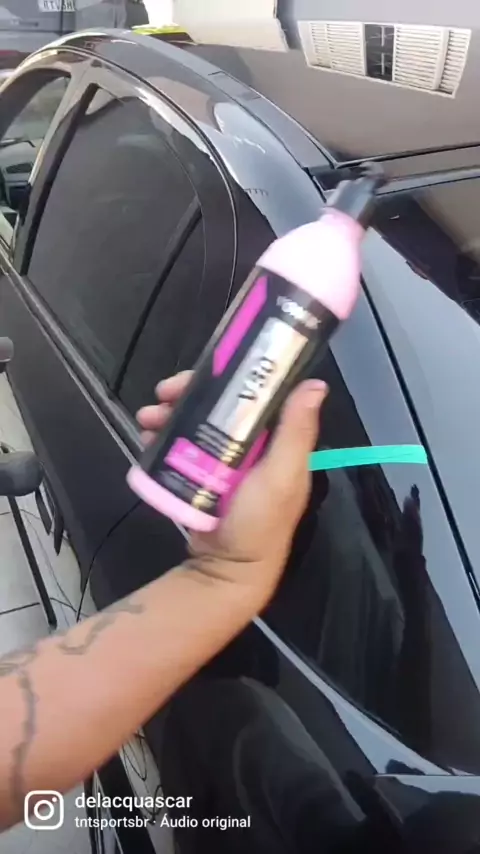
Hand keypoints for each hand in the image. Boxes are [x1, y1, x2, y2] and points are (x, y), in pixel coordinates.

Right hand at [137, 372, 327, 610]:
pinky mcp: (201, 476)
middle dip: (188, 394)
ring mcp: (223, 461)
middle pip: (218, 404)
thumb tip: (315, 384)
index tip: (202, 370)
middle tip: (161, 395)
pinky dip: (163, 437)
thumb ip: (295, 433)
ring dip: (169, 413)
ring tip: (146, 419)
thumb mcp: (281, 476)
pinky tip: (147, 439)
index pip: (253, 393)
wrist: (228, 572)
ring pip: (194, 422)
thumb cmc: (260, 522)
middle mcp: (251, 445)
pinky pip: (181, 447)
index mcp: (276, 440)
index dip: (228, 376)